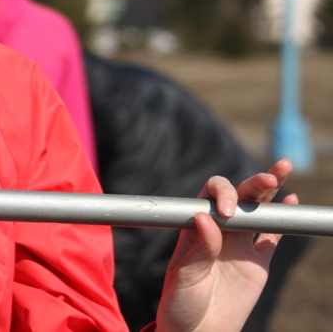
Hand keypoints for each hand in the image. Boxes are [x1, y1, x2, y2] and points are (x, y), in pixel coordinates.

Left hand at [156, 159, 295, 331]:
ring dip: (271, 190)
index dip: (221, 195)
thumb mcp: (184, 277)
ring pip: (258, 210)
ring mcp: (240, 244)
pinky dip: (282, 219)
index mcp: (196, 227)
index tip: (226, 214)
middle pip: (238, 196)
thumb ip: (198, 250)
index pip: (209, 196)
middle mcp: (219, 230)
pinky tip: (291, 201)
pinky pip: (272, 236)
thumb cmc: (181, 304)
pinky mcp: (258, 261)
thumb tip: (206, 217)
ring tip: (284, 168)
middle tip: (270, 175)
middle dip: (253, 182)